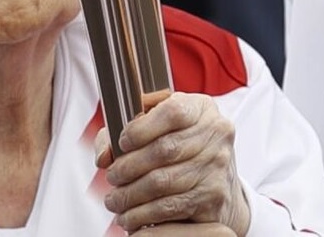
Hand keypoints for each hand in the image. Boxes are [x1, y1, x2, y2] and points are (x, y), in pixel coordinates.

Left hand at [95, 93, 249, 235]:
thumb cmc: (179, 145)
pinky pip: (171, 207)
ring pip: (164, 181)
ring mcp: (217, 166)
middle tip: (112, 176)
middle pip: (165, 149)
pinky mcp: (214, 197)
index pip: (172, 112)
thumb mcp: (155, 125)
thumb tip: (104, 155)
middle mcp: (215, 134)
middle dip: (129, 166)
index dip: (142, 128)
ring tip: (114, 200)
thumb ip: (123, 129)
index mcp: (200, 108)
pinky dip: (144, 214)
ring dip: (131, 194)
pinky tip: (129, 216)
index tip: (122, 142)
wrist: (219, 181)